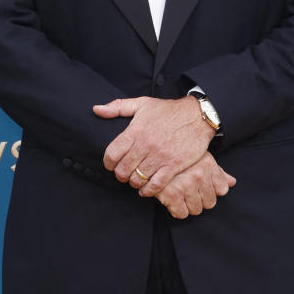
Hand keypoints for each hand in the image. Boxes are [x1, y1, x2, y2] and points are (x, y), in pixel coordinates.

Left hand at [93, 96, 215, 193]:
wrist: (197, 116)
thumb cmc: (168, 110)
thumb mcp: (142, 103)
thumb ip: (117, 107)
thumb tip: (97, 110)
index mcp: (136, 131)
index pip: (112, 153)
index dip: (108, 163)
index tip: (111, 164)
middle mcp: (146, 145)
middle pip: (123, 169)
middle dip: (120, 174)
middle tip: (123, 174)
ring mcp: (160, 157)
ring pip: (138, 178)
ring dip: (133, 182)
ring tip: (135, 180)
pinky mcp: (173, 165)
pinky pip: (156, 184)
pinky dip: (148, 190)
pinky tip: (145, 189)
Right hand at [155, 153, 236, 219]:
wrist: (150, 151)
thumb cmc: (177, 154)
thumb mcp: (199, 157)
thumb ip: (217, 172)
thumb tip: (232, 183)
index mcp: (208, 165)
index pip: (222, 190)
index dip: (212, 190)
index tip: (203, 187)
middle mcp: (199, 175)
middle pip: (210, 202)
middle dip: (201, 200)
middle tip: (189, 192)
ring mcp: (185, 186)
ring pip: (196, 210)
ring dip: (189, 206)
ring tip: (180, 195)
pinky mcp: (171, 195)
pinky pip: (181, 213)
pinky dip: (177, 210)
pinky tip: (172, 201)